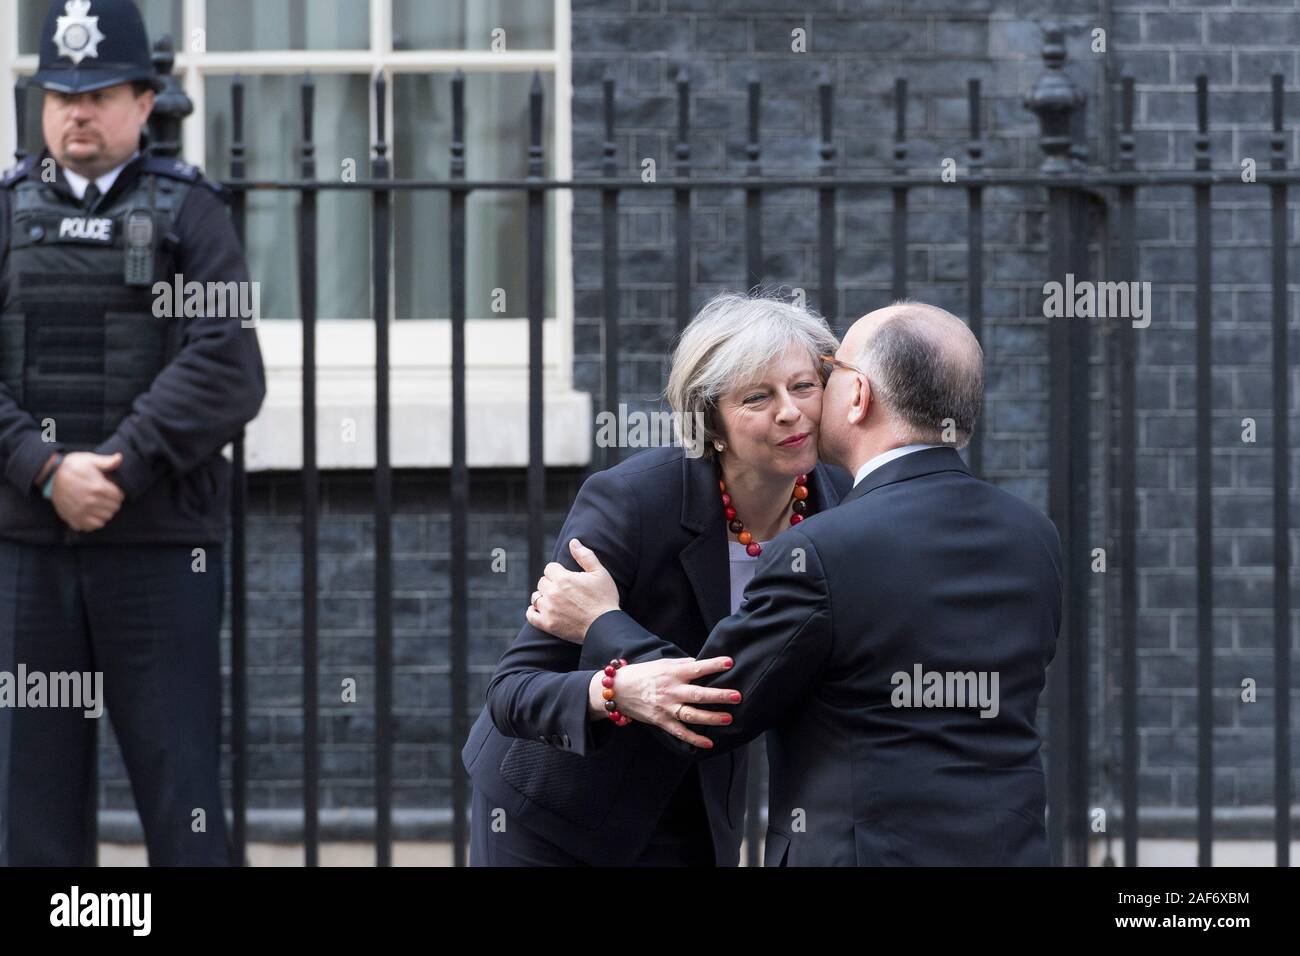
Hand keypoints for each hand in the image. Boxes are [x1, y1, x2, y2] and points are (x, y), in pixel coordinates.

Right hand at [50, 452, 124, 532]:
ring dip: (105, 512)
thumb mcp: (89, 460)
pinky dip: (95, 522)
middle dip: (113, 502)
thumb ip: (106, 462)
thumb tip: (120, 458)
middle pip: (114, 508)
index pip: (119, 497)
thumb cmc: (71, 466)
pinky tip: (92, 513)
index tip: (113, 490)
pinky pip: (92, 526)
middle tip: (106, 497)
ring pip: (105, 518)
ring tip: (99, 504)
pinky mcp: (74, 518)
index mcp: (98, 487)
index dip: (118, 493)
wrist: (50, 475)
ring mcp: (82, 512)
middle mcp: (91, 502)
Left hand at [526, 538, 620, 642]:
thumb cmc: (605, 598)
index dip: (558, 571)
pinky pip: (531, 615)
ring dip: (542, 596)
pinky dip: (533, 611)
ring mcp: (548, 609)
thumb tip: (573, 542)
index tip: (567, 578)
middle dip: (551, 583)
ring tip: (554, 600)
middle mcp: (553, 593)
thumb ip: (585, 556)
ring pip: (535, 597)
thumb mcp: (600, 573)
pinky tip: (539, 609)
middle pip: (542, 582)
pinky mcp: (547, 624)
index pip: (550, 568)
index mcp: (564, 578)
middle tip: (564, 590)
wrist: (605, 626)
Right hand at [589, 656, 741, 748]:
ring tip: (728, 718)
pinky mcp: (661, 721)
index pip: (697, 668)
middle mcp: (671, 691)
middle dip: (719, 696)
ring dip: (711, 718)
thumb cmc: (642, 674)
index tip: (729, 662)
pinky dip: (694, 739)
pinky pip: (680, 732)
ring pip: (692, 715)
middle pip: (698, 694)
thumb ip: (682, 664)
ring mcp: (666, 708)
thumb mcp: (662, 664)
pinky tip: (708, 743)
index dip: (713, 665)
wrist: (617, 690)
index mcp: (672, 674)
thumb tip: (700, 663)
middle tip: (737, 696)